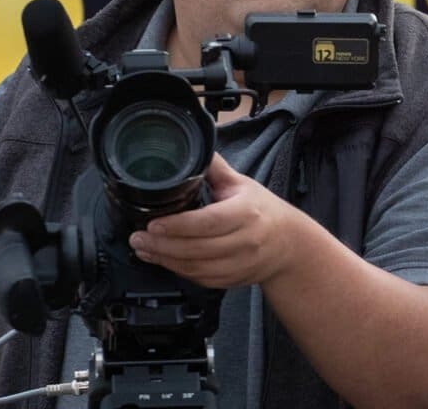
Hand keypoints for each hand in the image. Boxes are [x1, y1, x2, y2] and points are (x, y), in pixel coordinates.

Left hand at [129, 153, 299, 287]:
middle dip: (162, 245)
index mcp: (247, 213)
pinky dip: (178, 270)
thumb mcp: (243, 185)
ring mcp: (240, 264)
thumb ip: (216, 169)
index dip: (178, 226)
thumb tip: (195, 148)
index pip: (209, 222)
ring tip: (143, 249)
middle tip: (137, 238)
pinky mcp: (233, 279)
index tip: (153, 223)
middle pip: (197, 248)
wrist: (290, 244)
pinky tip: (162, 260)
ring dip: (165, 260)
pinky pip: (200, 278)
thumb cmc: (264, 211)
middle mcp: (245, 241)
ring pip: (196, 267)